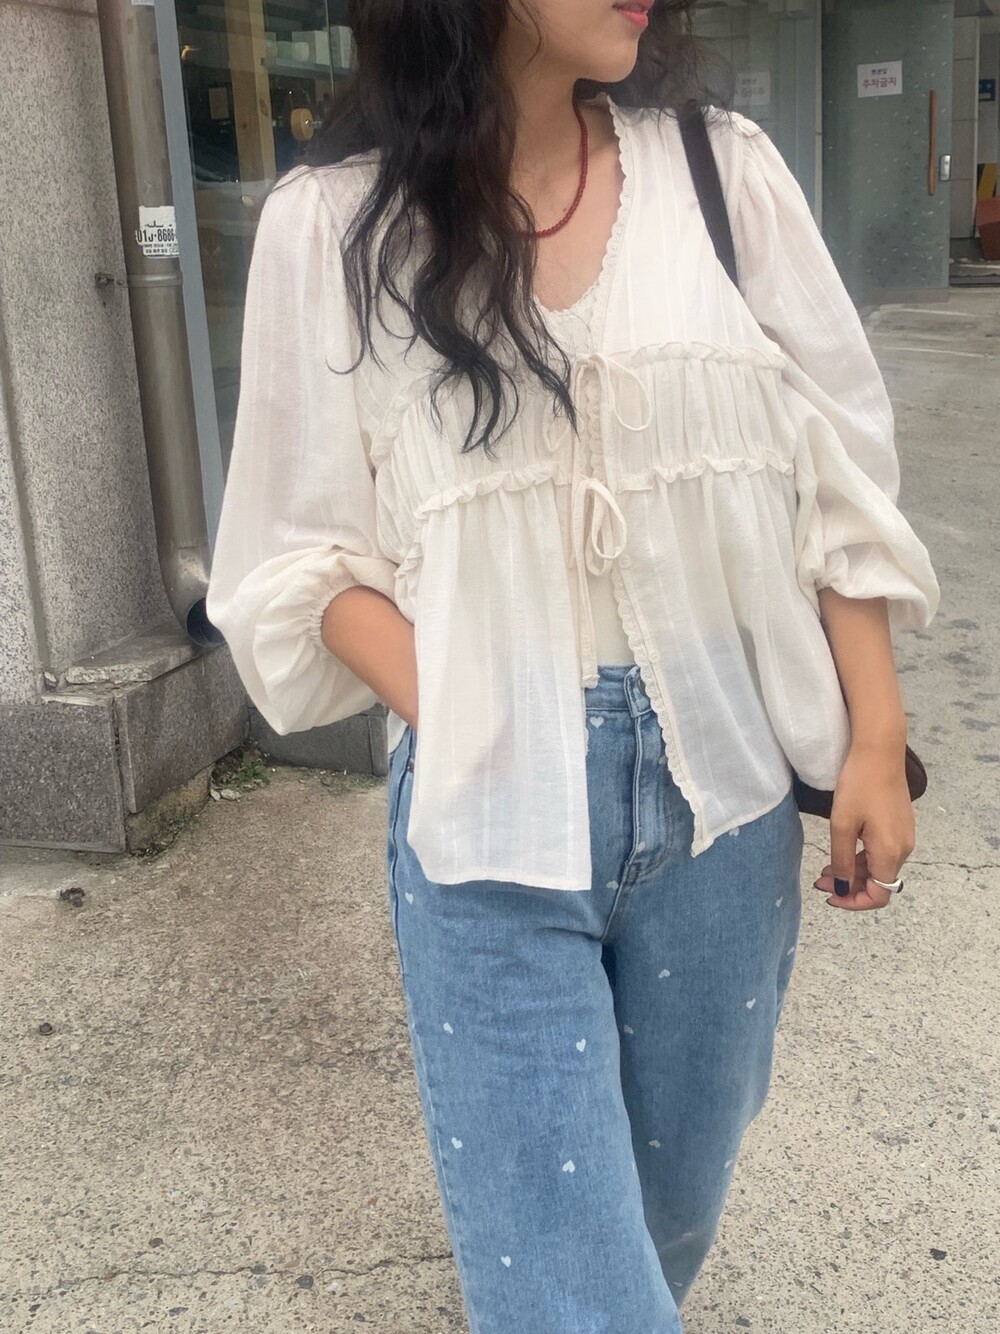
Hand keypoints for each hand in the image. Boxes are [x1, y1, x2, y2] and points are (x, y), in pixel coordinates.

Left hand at [812, 743, 913, 911]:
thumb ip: (841, 861)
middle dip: (849, 887)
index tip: (829, 896)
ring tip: (825, 869)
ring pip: (879, 867)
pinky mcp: (900, 825)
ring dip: (853, 872)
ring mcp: (904, 836)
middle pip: (878, 882)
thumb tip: (843, 889)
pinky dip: (862, 858)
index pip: (879, 896)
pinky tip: (842, 851)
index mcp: (890, 852)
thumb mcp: (842, 825)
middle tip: (819, 881)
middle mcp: (903, 849)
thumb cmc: (859, 785)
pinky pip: (882, 851)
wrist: (879, 751)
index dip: (854, 902)